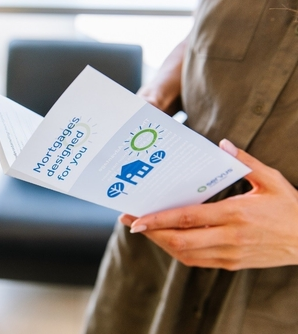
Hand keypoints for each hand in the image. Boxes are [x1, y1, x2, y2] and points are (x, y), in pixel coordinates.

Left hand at [119, 139, 297, 269]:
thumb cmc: (290, 208)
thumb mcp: (272, 180)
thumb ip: (246, 162)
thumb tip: (223, 145)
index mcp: (236, 213)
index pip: (188, 218)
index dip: (159, 220)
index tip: (136, 218)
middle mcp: (229, 237)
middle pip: (179, 240)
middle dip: (151, 233)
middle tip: (130, 222)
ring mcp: (229, 254)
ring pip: (185, 254)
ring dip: (160, 243)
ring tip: (145, 230)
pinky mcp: (231, 264)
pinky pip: (196, 261)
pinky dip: (177, 251)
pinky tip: (167, 239)